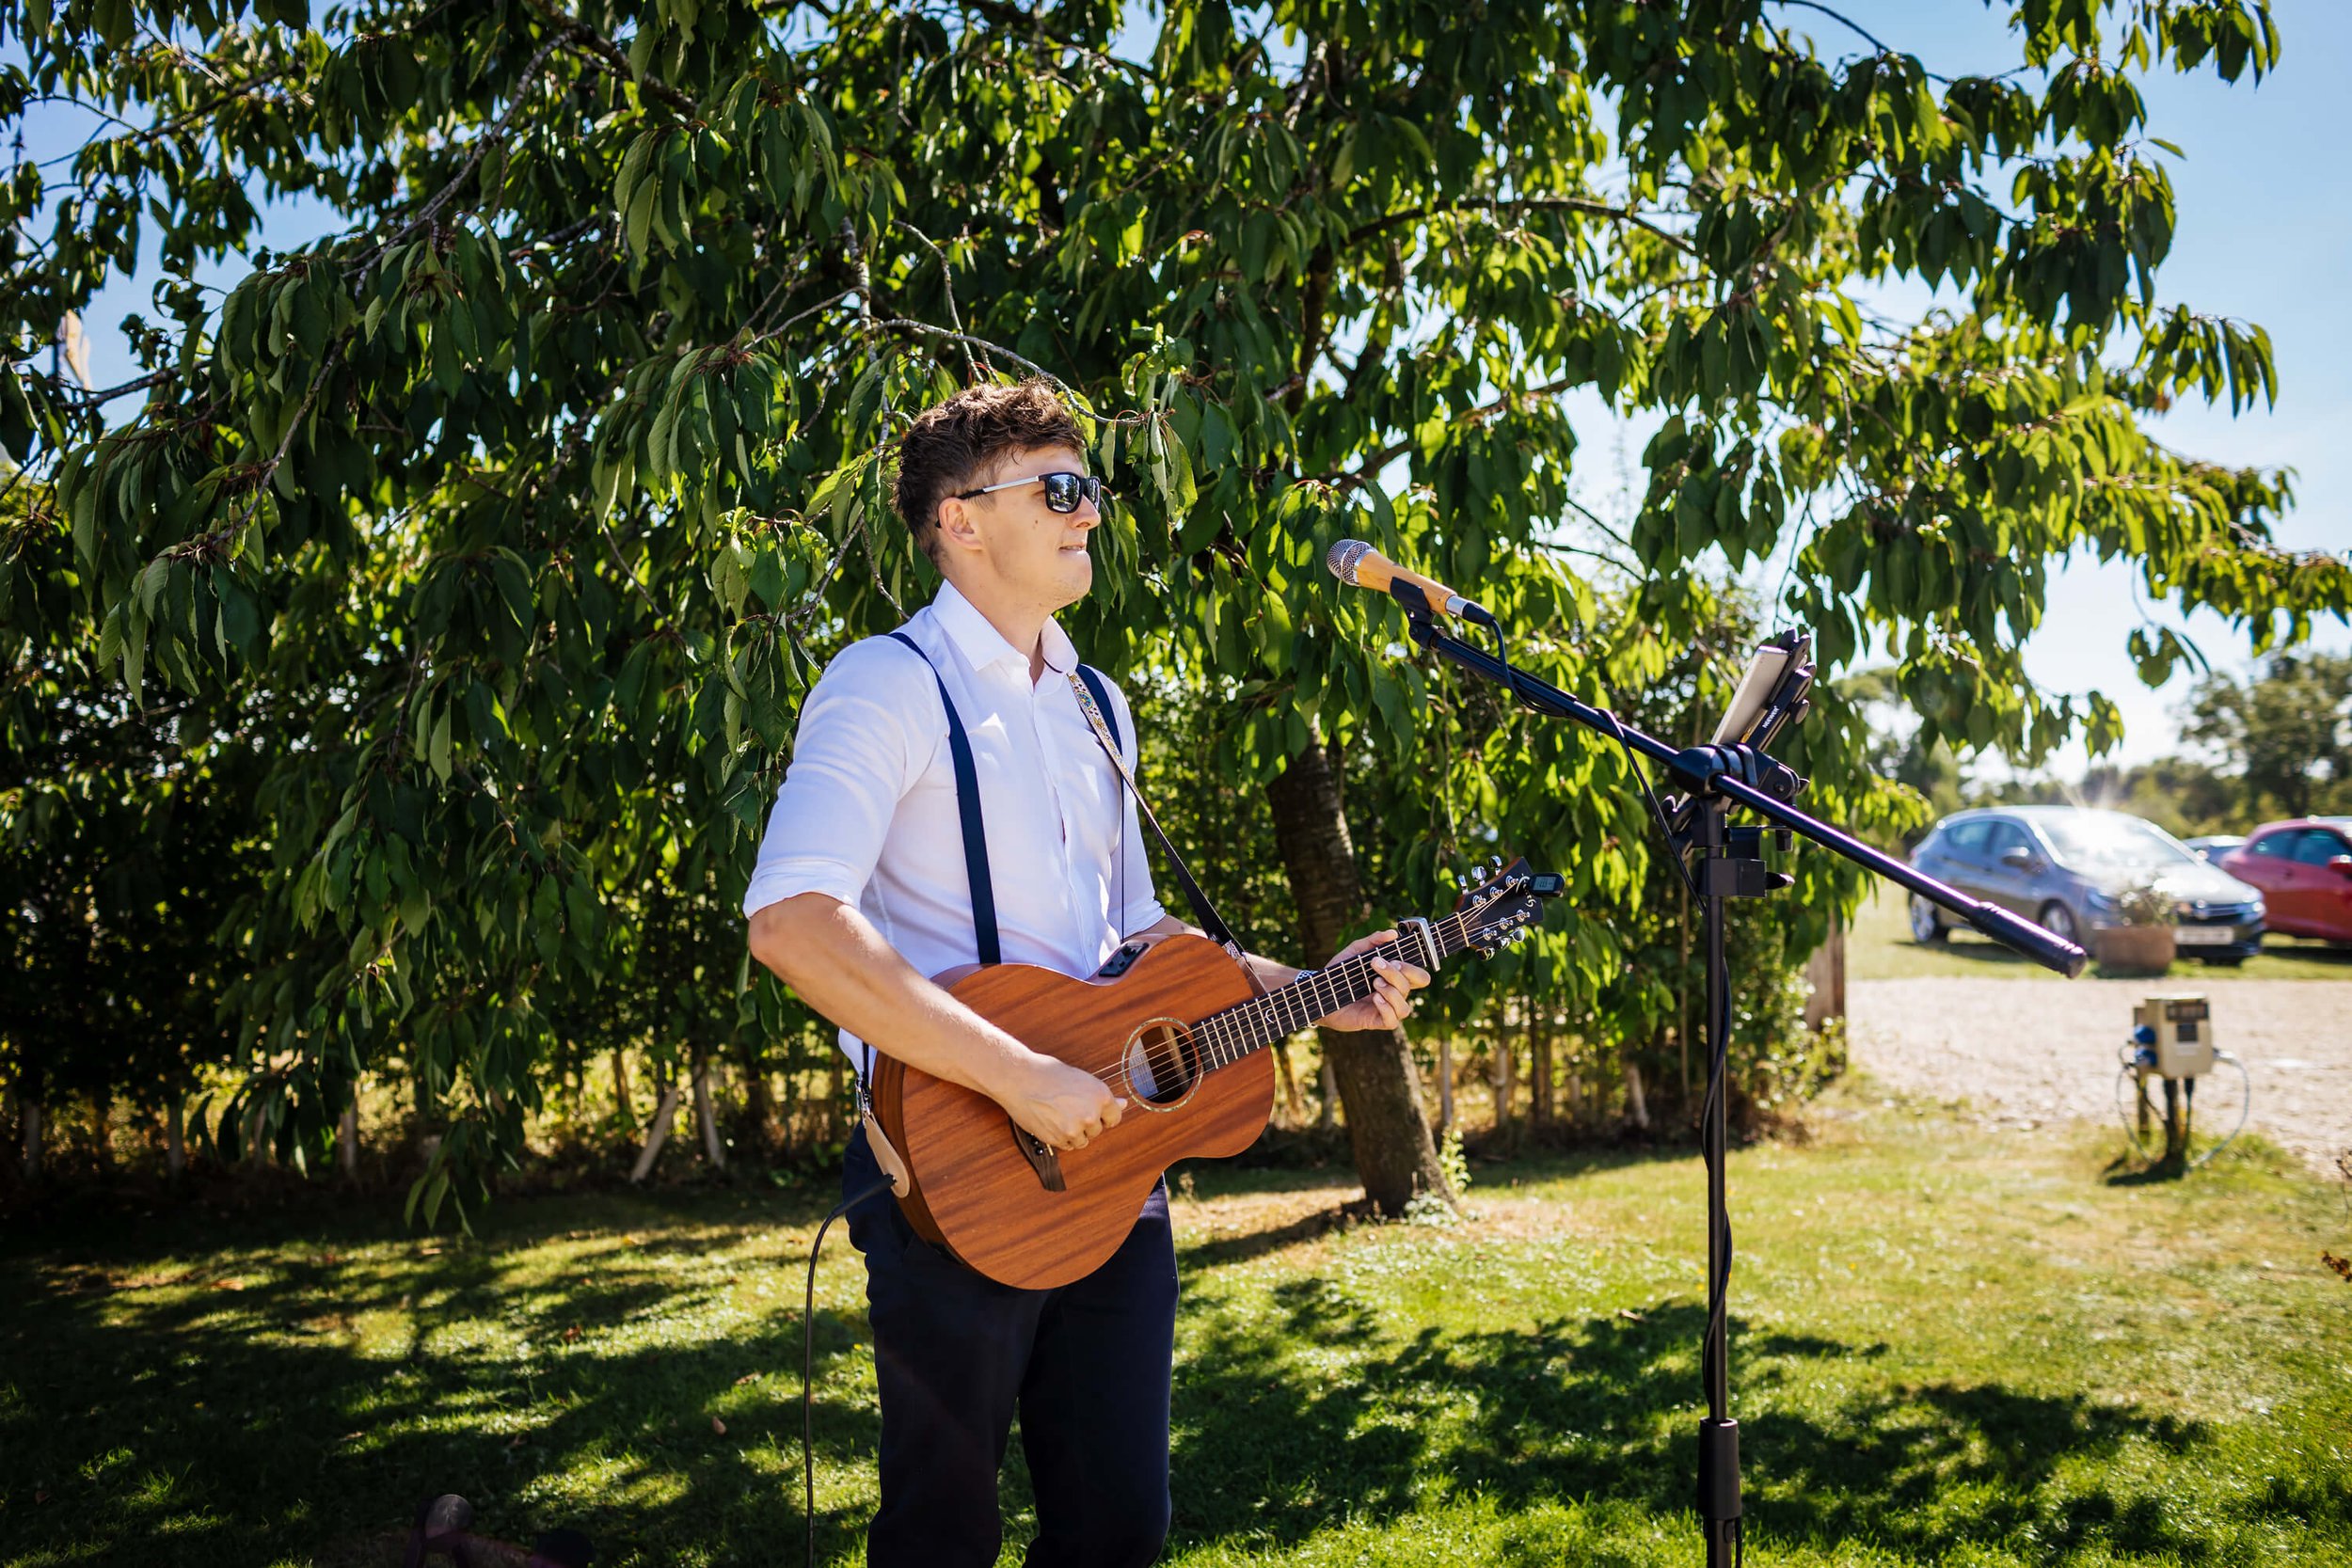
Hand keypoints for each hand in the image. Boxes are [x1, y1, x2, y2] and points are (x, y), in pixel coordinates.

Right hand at [1001, 1054, 1126, 1150]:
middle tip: (1069, 1108)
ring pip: (1082, 1141)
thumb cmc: (1047, 1073)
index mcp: (1100, 1095)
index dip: (1104, 1115)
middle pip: (1097, 1130)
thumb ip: (1099, 1096)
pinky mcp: (1057, 1139)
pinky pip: (1066, 1146)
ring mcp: (1074, 1128)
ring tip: (1059, 1114)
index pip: (1115, 1117)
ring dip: (1074, 1133)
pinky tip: (1052, 1122)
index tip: (1096, 1113)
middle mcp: (1090, 1114)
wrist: (1019, 1079)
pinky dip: (1061, 1138)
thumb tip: (1122, 1104)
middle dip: (1086, 1123)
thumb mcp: (1080, 1079)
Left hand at [1318, 929, 1431, 1031]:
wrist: (1320, 993)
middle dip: (1402, 972)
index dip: (1412, 966)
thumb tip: (1392, 933)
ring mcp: (1387, 1008)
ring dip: (1392, 991)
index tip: (1393, 958)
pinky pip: (1393, 1020)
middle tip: (1379, 965)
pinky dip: (1386, 1007)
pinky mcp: (1376, 1021)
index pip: (1419, 975)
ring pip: (1405, 1005)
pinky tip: (1374, 998)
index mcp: (1394, 978)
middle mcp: (1395, 993)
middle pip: (1417, 985)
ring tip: (1374, 982)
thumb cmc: (1340, 974)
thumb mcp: (1354, 953)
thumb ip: (1372, 941)